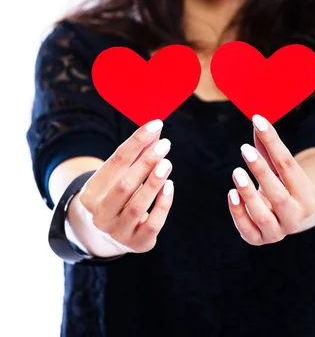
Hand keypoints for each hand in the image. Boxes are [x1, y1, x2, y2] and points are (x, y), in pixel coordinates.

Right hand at [77, 119, 173, 253]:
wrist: (106, 236)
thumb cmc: (116, 196)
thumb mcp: (118, 176)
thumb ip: (136, 155)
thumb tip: (155, 130)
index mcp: (91, 193)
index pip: (115, 162)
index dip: (136, 142)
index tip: (155, 125)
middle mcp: (101, 215)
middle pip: (124, 185)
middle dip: (146, 162)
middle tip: (164, 144)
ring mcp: (118, 232)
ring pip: (137, 206)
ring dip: (154, 182)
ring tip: (167, 163)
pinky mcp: (137, 243)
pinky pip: (152, 224)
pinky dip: (162, 204)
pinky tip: (170, 186)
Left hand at [227, 114, 314, 245]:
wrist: (284, 217)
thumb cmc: (280, 183)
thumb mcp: (278, 166)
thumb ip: (268, 146)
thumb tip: (257, 118)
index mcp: (307, 195)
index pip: (288, 166)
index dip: (273, 143)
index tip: (258, 122)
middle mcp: (296, 217)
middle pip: (279, 195)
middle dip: (261, 172)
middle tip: (245, 150)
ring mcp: (278, 232)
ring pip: (263, 216)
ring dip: (248, 194)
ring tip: (236, 172)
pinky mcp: (258, 239)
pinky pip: (247, 230)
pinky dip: (238, 212)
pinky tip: (231, 194)